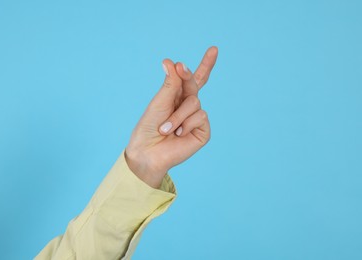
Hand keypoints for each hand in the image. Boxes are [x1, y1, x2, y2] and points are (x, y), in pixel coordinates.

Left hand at [125, 46, 217, 187]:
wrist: (148, 151)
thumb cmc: (149, 127)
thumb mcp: (159, 102)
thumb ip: (170, 84)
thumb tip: (171, 61)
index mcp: (177, 97)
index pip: (193, 79)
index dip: (206, 65)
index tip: (214, 49)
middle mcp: (188, 106)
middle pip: (195, 84)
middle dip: (188, 75)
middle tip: (180, 68)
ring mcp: (196, 119)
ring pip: (194, 102)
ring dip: (177, 114)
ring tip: (166, 127)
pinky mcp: (203, 131)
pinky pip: (200, 116)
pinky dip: (186, 124)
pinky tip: (178, 134)